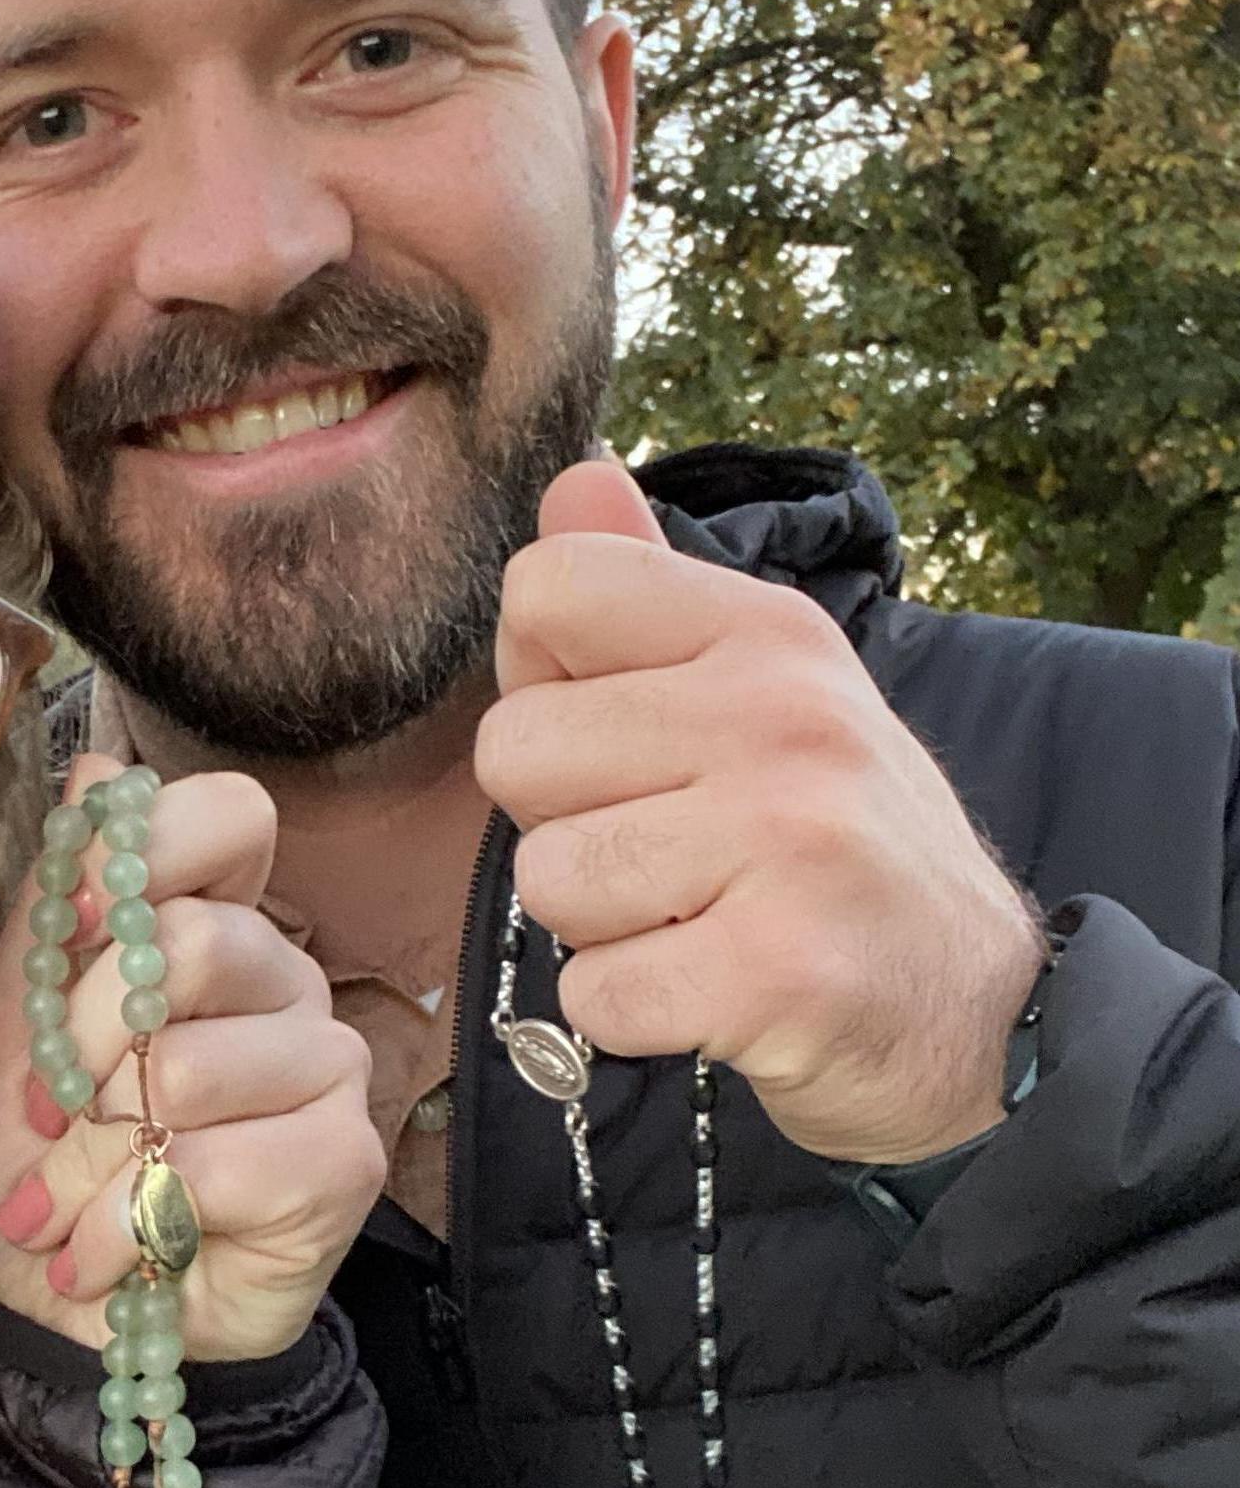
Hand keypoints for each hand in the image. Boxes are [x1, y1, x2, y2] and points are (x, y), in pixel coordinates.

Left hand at [0, 757, 382, 1359]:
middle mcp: (284, 978)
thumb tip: (94, 773)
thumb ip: (57, 909)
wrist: (65, 1312)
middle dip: (85, 1042)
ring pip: (197, 1066)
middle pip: (201, 943)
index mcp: (210, 921)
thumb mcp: (15, 1028)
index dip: (144, 856)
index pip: (230, 816)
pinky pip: (223, 1165)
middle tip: (47, 1114)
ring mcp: (328, 1066)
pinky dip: (128, 1224)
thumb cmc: (46, 1159)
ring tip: (60, 1208)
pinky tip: (102, 1257)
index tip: (71, 931)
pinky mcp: (346, 1161)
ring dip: (92, 1159)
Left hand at [474, 460, 1042, 1162]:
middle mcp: (783, 717)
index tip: (620, 734)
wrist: (975, 1007)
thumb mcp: (760, 688)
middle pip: (512, 749)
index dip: (541, 679)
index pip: (545, 588)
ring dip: (597, 924)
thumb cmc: (828, 836)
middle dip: (560, 819)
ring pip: (547, 878)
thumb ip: (645, 586)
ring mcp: (789, 843)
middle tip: (667, 849)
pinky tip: (709, 989)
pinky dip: (630, 1012)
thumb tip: (572, 476)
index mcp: (765, 632)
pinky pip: (594, 993)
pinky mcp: (779, 973)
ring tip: (695, 916)